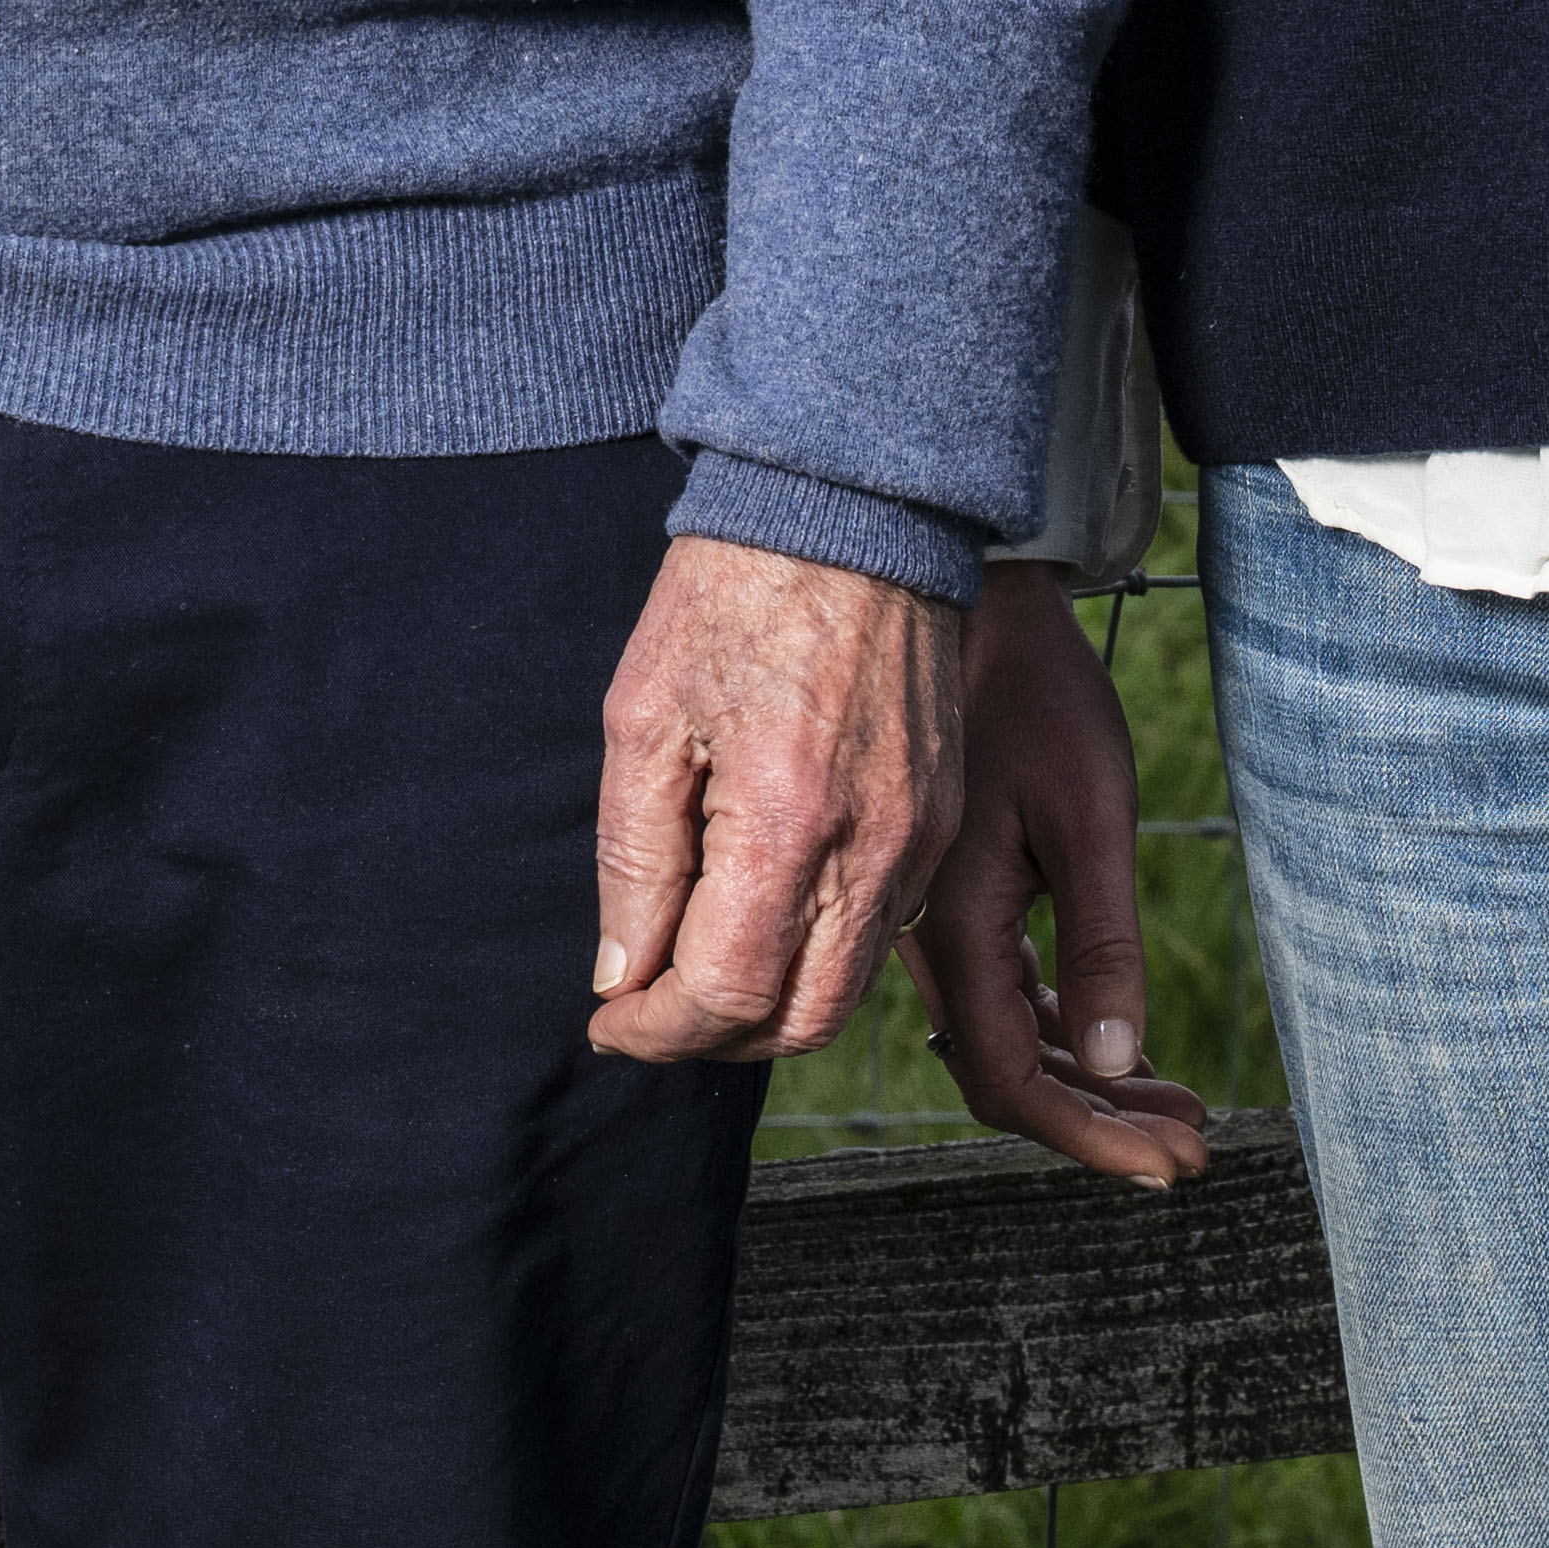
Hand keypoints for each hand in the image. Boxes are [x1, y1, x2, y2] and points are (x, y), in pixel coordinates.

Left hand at [589, 535, 963, 1066]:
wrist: (848, 510)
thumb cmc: (729, 597)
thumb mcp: (642, 719)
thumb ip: (632, 862)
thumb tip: (624, 977)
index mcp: (787, 822)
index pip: (726, 994)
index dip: (658, 1030)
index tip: (610, 1023)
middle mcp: (872, 848)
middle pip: (800, 1019)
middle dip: (715, 1037)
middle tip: (652, 1010)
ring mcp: (919, 837)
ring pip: (850, 986)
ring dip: (770, 1004)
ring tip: (698, 965)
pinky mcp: (938, 818)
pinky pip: (886, 927)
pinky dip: (820, 952)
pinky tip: (764, 909)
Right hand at [914, 567, 1214, 1185]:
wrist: (972, 602)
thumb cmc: (1031, 693)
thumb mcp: (1086, 813)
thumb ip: (1099, 942)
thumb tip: (1114, 1058)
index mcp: (955, 926)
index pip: (1012, 1080)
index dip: (1090, 1136)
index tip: (1171, 1167)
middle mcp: (932, 940)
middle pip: (1008, 1074)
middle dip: (1102, 1121)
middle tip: (1192, 1145)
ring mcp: (939, 920)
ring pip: (1008, 1036)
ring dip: (1091, 1078)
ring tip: (1179, 1102)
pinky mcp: (958, 894)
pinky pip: (1004, 991)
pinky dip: (1065, 1027)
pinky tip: (1119, 1039)